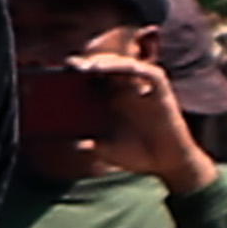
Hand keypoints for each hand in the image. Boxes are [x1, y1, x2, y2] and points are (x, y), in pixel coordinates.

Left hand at [77, 44, 211, 193]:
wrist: (168, 165)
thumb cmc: (137, 156)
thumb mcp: (106, 149)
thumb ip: (89, 144)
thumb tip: (69, 142)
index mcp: (112, 101)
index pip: (93, 79)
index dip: (77, 74)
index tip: (58, 74)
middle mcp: (127, 90)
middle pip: (106, 67)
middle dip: (89, 63)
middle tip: (71, 65)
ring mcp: (144, 88)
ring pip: (123, 65)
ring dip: (107, 62)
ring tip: (89, 66)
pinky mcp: (160, 89)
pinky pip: (147, 71)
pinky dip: (132, 67)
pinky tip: (119, 68)